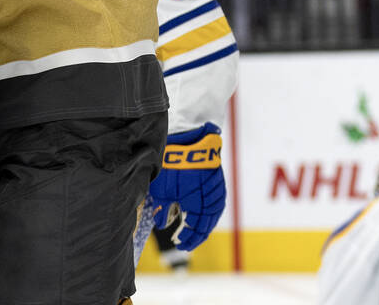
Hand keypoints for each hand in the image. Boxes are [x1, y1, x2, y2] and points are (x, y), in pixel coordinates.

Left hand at [148, 123, 226, 250]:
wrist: (187, 135)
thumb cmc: (171, 162)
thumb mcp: (161, 188)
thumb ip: (163, 209)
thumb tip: (162, 225)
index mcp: (198, 203)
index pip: (197, 228)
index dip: (188, 238)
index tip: (179, 243)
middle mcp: (211, 199)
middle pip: (207, 223)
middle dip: (196, 234)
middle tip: (185, 241)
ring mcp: (216, 189)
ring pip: (213, 214)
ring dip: (204, 223)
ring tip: (193, 230)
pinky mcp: (217, 179)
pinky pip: (215, 202)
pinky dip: (208, 211)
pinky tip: (201, 213)